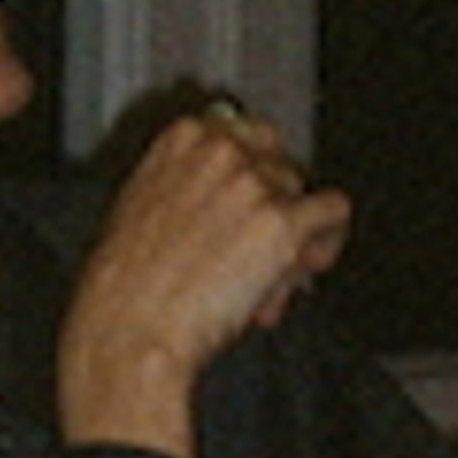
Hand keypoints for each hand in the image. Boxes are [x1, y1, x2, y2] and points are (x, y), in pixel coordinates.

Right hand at [54, 100, 351, 455]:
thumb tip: (228, 195)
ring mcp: (254, 184)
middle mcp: (222, 150)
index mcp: (183, 137)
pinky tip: (304, 267)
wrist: (129, 326)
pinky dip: (326, 241)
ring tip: (264, 279)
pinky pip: (333, 213)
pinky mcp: (283, 223)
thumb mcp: (140, 204)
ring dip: (294, 235)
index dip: (254, 174)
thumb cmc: (124, 284)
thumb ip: (186, 182)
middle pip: (279, 164)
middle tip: (259, 247)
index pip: (247, 132)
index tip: (251, 200)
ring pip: (304, 193)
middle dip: (274, 205)